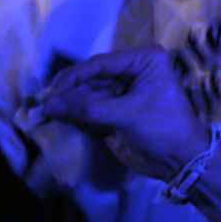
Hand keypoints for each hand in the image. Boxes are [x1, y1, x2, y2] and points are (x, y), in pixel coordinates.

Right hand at [39, 48, 209, 181]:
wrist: (179, 160)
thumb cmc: (163, 128)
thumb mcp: (128, 114)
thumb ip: (88, 108)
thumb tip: (49, 103)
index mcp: (144, 61)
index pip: (100, 64)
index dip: (73, 77)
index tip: (50, 91)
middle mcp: (131, 72)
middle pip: (89, 78)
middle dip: (66, 91)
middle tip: (41, 103)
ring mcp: (120, 92)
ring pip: (84, 94)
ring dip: (65, 104)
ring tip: (41, 112)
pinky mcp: (112, 112)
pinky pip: (86, 109)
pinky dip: (71, 115)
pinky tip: (52, 119)